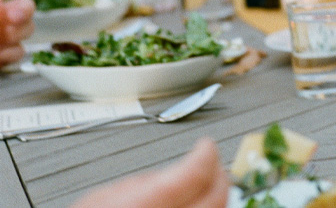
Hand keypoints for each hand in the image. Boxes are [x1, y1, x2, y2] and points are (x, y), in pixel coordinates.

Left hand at [0, 0, 39, 65]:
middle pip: (27, 7)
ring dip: (18, 33)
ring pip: (27, 30)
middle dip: (25, 11)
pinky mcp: (3, 55)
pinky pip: (19, 52)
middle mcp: (1, 16)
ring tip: (3, 38)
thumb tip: (21, 10)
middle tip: (15, 18)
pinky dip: (10, 54)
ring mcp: (3, 36)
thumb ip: (5, 6)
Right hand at [71, 137, 229, 207]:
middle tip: (214, 162)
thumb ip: (146, 182)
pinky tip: (203, 206)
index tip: (206, 146)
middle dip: (219, 175)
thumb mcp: (103, 197)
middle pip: (214, 198)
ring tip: (211, 182)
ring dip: (218, 196)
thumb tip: (177, 171)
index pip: (194, 174)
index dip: (206, 154)